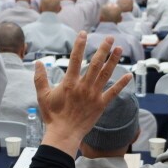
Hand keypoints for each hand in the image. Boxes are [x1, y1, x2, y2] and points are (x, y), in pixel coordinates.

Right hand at [33, 32, 130, 156]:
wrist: (64, 134)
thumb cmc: (52, 116)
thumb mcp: (43, 96)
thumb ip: (40, 78)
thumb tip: (38, 63)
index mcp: (69, 83)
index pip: (75, 59)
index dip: (80, 45)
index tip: (84, 33)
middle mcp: (83, 86)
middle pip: (95, 63)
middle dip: (103, 49)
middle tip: (109, 37)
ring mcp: (94, 95)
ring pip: (106, 74)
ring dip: (113, 60)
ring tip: (119, 49)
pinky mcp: (101, 105)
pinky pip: (113, 92)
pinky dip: (121, 84)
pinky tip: (129, 75)